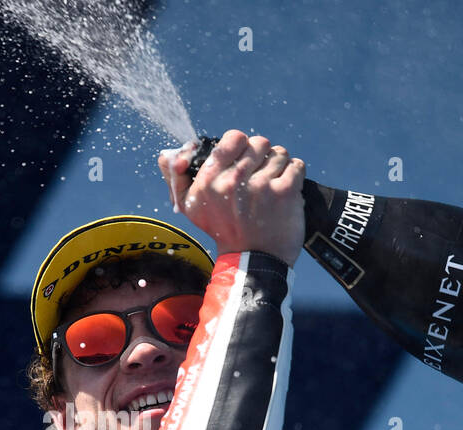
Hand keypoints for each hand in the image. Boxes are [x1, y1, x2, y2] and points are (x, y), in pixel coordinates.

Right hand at [159, 129, 305, 266]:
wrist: (252, 260)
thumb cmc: (223, 230)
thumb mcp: (192, 207)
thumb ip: (176, 177)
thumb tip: (167, 154)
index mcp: (209, 181)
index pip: (234, 137)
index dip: (241, 146)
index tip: (243, 160)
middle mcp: (232, 180)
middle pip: (259, 142)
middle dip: (261, 158)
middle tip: (258, 179)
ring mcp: (260, 185)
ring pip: (279, 152)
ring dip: (278, 166)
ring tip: (271, 187)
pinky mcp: (284, 192)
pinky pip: (296, 165)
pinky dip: (294, 175)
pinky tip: (285, 191)